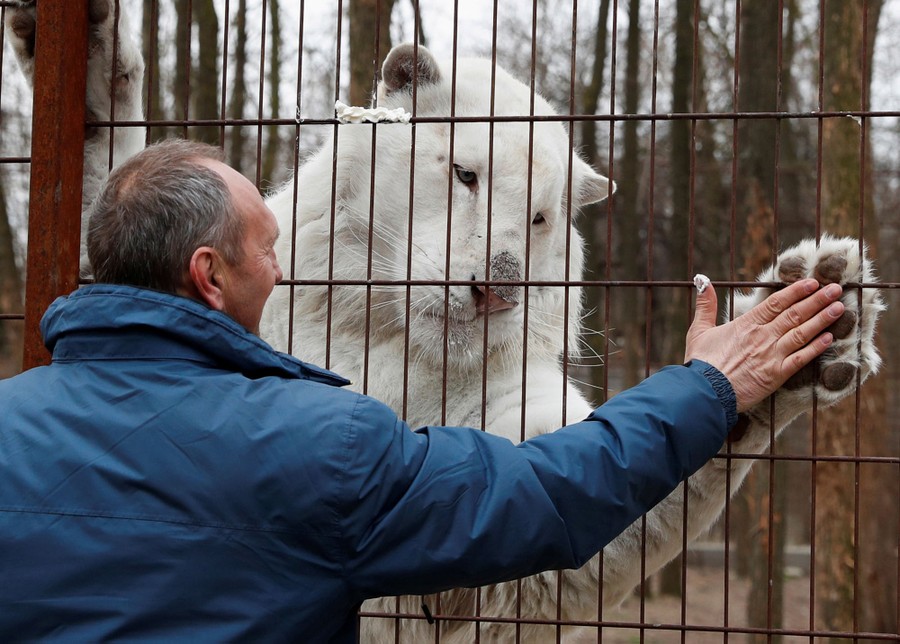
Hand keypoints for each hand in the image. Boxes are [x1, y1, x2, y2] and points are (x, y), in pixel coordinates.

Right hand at [684, 278, 844, 411]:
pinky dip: (816, 347)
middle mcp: (762, 336)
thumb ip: (705, 306)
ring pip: (802, 332)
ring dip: (822, 319)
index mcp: (746, 324)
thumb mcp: (699, 330)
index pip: (776, 303)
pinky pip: (801, 358)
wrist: (705, 391)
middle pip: (795, 314)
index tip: (813, 282)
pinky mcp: (776, 374)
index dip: (796, 291)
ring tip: (839, 307)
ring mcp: (771, 355)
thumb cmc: (700, 363)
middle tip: (836, 289)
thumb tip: (702, 281)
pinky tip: (830, 338)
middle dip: (817, 300)